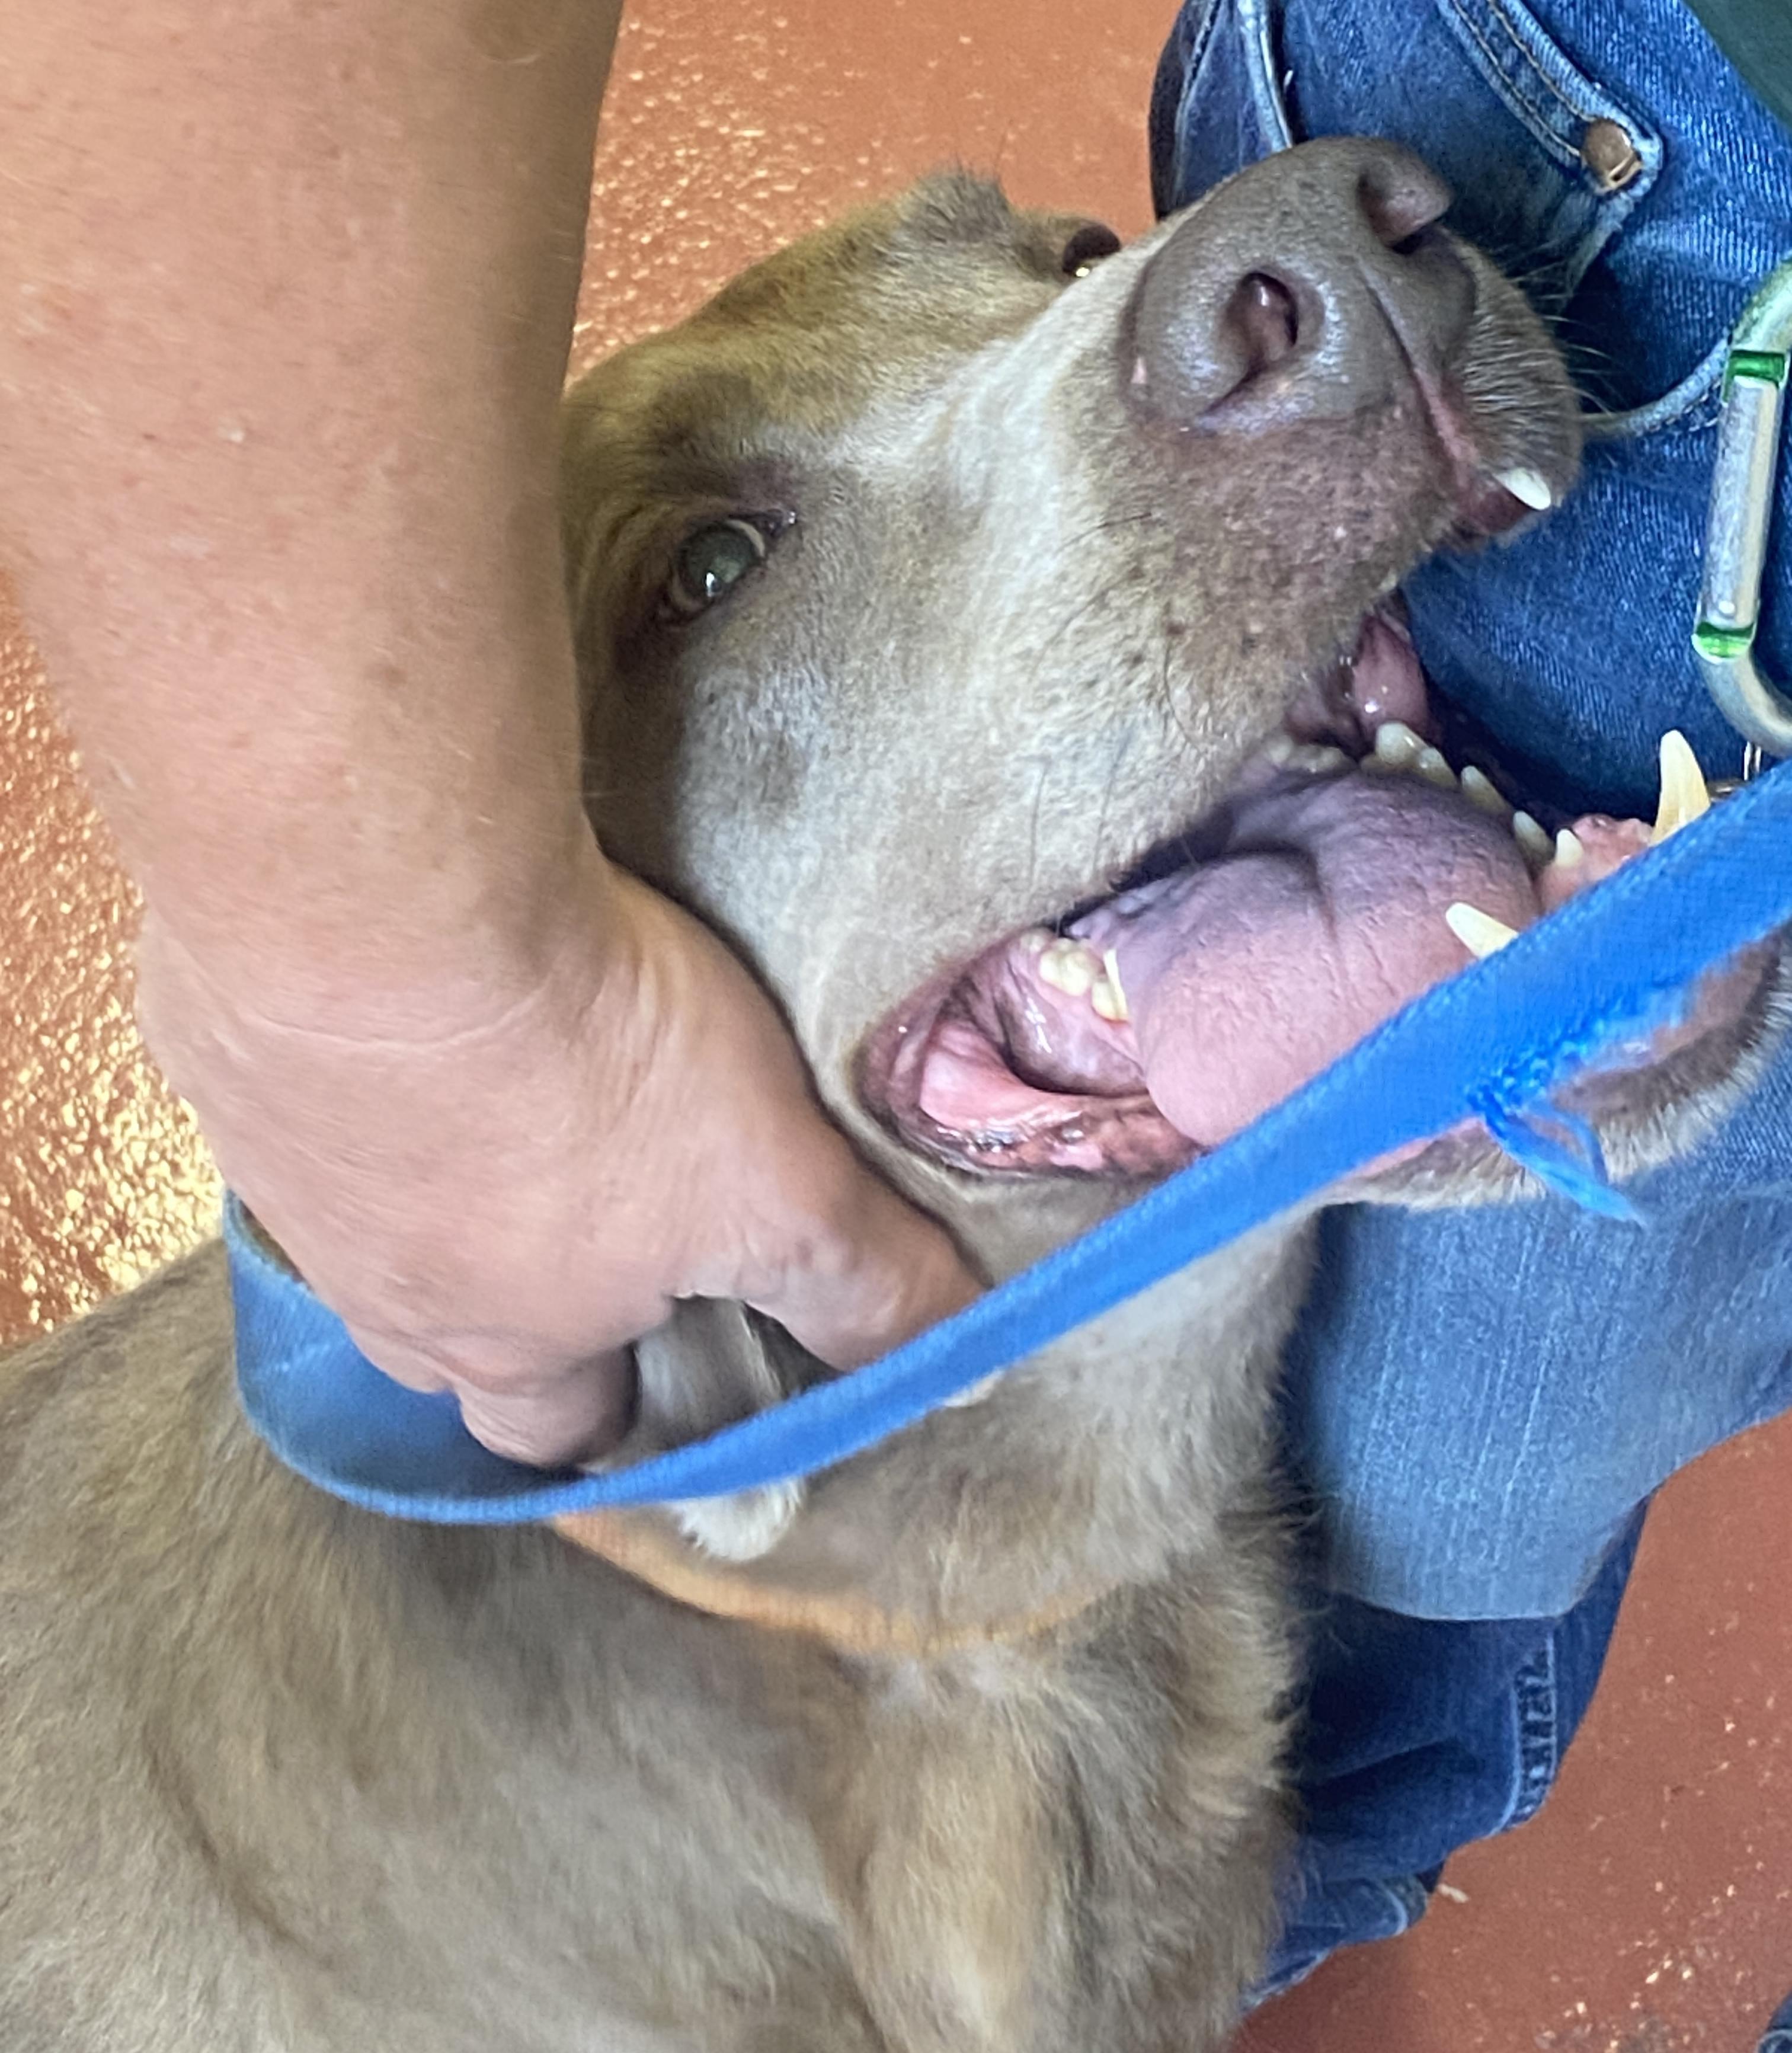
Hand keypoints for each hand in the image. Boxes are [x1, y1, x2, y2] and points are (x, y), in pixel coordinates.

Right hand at [137, 841, 979, 1466]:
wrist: (381, 906)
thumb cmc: (593, 1068)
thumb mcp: (772, 1188)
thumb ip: (859, 1281)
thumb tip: (967, 1358)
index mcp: (502, 1338)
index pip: (554, 1431)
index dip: (608, 1418)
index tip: (644, 1374)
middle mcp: (377, 1285)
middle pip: (438, 1346)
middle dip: (500, 1316)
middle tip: (569, 1231)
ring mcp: (283, 1172)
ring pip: (356, 1226)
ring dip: (419, 1189)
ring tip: (491, 1107)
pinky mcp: (227, 1051)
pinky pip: (285, 1089)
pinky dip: (342, 1068)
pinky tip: (390, 996)